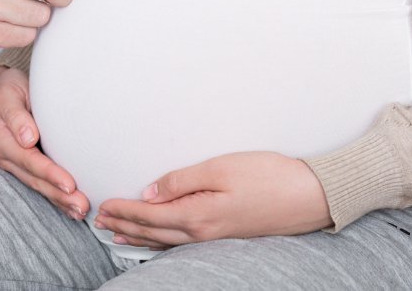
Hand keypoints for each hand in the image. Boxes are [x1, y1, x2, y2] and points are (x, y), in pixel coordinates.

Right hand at [0, 65, 89, 219]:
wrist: (5, 88)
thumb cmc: (9, 88)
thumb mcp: (7, 94)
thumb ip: (16, 115)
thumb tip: (27, 138)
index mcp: (3, 140)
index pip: (29, 160)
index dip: (49, 173)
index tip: (69, 184)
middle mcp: (9, 157)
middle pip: (35, 180)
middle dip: (59, 195)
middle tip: (82, 206)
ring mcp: (18, 164)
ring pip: (40, 187)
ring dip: (61, 201)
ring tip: (82, 211)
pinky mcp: (29, 166)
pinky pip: (44, 184)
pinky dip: (59, 197)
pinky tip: (74, 208)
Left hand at [95, 152, 331, 248]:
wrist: (311, 196)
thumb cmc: (269, 177)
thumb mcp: (220, 168)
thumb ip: (181, 181)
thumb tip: (150, 192)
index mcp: (198, 216)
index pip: (149, 216)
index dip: (123, 211)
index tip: (103, 206)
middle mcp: (203, 233)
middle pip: (153, 232)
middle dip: (125, 226)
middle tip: (100, 221)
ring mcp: (216, 238)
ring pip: (167, 241)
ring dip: (140, 236)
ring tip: (119, 235)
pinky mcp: (226, 235)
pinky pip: (184, 242)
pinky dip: (163, 240)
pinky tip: (160, 239)